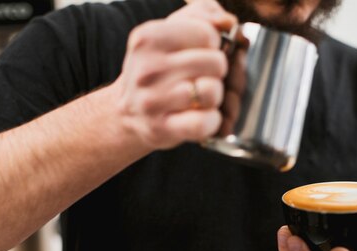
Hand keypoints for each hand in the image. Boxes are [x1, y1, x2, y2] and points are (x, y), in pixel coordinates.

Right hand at [112, 0, 236, 149]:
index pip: (208, 34)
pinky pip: (204, 122)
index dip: (215, 45)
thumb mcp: (172, 33)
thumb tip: (229, 22)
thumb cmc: (158, 69)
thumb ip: (204, 16)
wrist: (126, 111)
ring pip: (212, 92)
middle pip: (216, 63)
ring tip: (201, 98)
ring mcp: (152, 100)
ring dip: (215, 97)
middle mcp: (147, 68)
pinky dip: (212, 121)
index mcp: (149, 37)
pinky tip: (203, 117)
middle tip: (203, 78)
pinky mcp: (161, 128)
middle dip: (217, 72)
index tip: (203, 54)